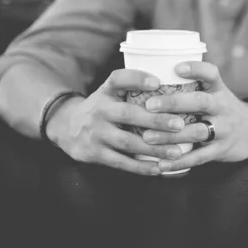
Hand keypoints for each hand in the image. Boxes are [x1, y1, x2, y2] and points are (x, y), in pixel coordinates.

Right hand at [46, 70, 188, 175]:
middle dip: (156, 120)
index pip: (118, 79)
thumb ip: (134, 88)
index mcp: (106, 91)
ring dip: (154, 148)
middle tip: (180, 124)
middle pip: (128, 114)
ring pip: (128, 142)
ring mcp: (95, 133)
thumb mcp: (111, 92)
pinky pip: (120, 162)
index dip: (137, 78)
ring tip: (177, 152)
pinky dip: (141, 167)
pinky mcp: (94, 153)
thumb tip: (175, 86)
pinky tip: (159, 168)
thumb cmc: (103, 108)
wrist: (66, 127)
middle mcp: (99, 110)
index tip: (157, 82)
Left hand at [141, 62, 247, 172]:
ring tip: (147, 137)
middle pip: (200, 102)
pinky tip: (161, 164)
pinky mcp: (221, 150)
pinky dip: (179, 161)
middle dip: (174, 103)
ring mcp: (224, 129)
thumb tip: (150, 79)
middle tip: (149, 105)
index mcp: (219, 90)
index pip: (211, 74)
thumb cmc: (223, 109)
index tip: (177, 68)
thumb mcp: (217, 93)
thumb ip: (193, 87)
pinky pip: (199, 157)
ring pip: (197, 131)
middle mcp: (223, 107)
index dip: (196, 69)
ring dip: (171, 135)